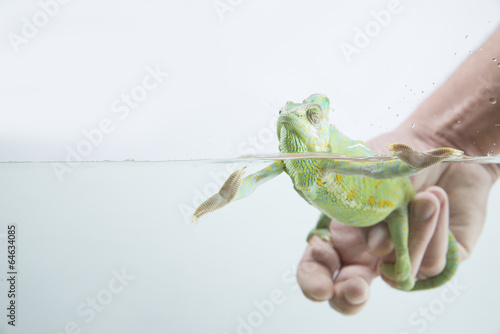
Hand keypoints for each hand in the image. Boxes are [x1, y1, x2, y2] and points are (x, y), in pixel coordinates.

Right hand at [296, 131, 498, 314]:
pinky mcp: (435, 260)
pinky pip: (432, 264)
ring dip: (413, 237)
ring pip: (400, 276)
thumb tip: (374, 246)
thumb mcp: (362, 175)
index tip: (322, 288)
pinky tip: (435, 200)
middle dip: (349, 297)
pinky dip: (434, 231)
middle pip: (350, 294)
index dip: (314, 282)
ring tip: (425, 198)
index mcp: (340, 234)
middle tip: (357, 289)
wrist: (433, 144)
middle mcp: (367, 254)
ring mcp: (399, 260)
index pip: (317, 267)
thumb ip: (359, 208)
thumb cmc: (389, 157)